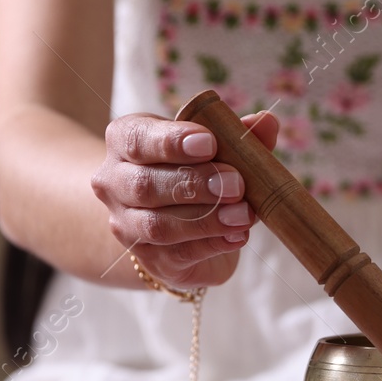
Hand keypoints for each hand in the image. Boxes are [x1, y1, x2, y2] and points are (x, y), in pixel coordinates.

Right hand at [91, 111, 279, 289]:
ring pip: (158, 225)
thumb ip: (237, 136)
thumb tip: (267, 122)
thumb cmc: (196, 172)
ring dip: (206, 219)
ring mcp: (127, 224)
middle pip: (146, 185)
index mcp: (125, 141)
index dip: (171, 142)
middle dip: (194, 183)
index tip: (210, 143)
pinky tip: (237, 236)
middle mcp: (114, 182)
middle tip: (236, 183)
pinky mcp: (150, 259)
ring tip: (243, 214)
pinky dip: (211, 244)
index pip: (137, 140)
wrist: (177, 227)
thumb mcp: (214, 148)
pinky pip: (177, 253)